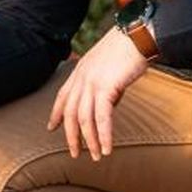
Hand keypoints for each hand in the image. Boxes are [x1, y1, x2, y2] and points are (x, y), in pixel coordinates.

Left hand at [47, 28, 150, 159]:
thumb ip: (104, 85)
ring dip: (90, 141)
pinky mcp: (106, 87)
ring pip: (84, 119)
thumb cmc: (130, 48)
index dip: (56, 114)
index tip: (51, 128)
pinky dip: (103, 136)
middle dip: (71, 135)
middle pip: (70, 112)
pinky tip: (107, 148)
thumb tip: (108, 105)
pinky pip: (102, 118)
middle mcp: (82, 77)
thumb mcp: (110, 67)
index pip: (62, 96)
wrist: (140, 35)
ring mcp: (92, 82)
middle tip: (75, 153)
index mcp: (81, 70)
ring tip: (96, 156)